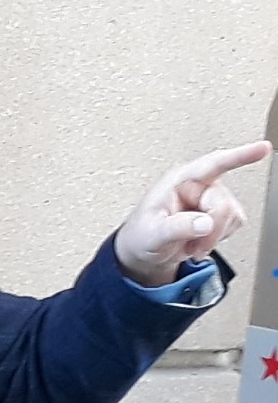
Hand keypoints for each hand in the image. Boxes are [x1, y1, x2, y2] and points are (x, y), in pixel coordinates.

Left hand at [114, 140, 270, 286]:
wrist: (143, 253)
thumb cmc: (141, 236)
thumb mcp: (152, 234)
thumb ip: (176, 227)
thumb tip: (205, 223)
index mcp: (179, 181)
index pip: (213, 165)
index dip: (239, 156)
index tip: (262, 149)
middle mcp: (198, 186)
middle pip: (223, 204)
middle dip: (211, 230)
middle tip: (194, 246)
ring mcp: (210, 199)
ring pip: (232, 216)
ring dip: (214, 237)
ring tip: (191, 244)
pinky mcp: (218, 214)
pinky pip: (233, 225)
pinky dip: (218, 239)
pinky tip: (199, 242)